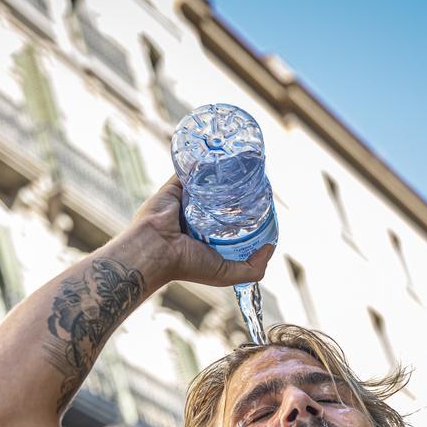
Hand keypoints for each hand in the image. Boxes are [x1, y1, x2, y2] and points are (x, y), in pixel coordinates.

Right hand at [101, 175, 275, 289]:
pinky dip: (203, 160)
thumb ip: (252, 268)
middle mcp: (197, 217)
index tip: (264, 204)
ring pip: (209, 181)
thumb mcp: (226, 274)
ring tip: (243, 163)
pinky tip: (220, 152)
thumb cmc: (186, 264)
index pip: (233, 221)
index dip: (249, 213)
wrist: (155, 249)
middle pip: (223, 199)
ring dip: (223, 172)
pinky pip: (191, 168)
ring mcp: (186, 200)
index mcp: (207, 236)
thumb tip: (271, 247)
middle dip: (239, 190)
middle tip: (257, 181)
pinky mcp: (175, 185)